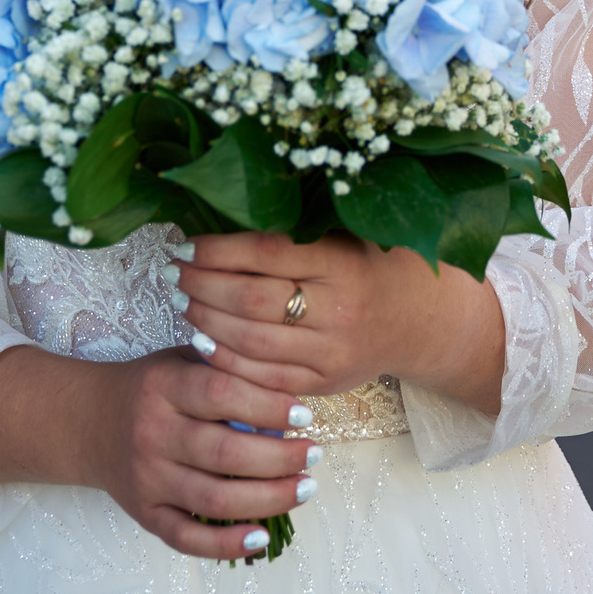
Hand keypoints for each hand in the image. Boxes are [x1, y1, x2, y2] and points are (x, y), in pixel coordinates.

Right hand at [78, 346, 323, 560]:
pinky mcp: (145, 513)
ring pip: (214, 500)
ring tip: (304, 487)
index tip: (304, 413)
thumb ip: (226, 365)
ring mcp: (148, 478)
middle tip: (314, 454)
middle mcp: (153, 434)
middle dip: (280, 458)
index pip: (222, 393)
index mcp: (163, 387)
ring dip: (268, 499)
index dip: (268, 405)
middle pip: (225, 453)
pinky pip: (187, 538)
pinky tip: (262, 536)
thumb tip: (288, 383)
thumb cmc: (150, 388)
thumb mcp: (180, 359)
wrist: (88, 421)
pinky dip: (226, 544)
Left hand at [173, 232, 506, 412]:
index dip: (217, 248)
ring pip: (251, 341)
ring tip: (182, 301)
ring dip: (205, 320)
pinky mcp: (327, 384)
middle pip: (251, 300)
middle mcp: (339, 309)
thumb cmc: (370, 262)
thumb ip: (292, 227)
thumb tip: (218, 210)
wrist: (419, 320)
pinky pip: (263, 376)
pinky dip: (225, 359)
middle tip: (173, 271)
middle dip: (201, 285)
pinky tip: (203, 339)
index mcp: (342, 261)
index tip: (186, 242)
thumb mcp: (343, 233)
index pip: (265, 252)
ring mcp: (332, 352)